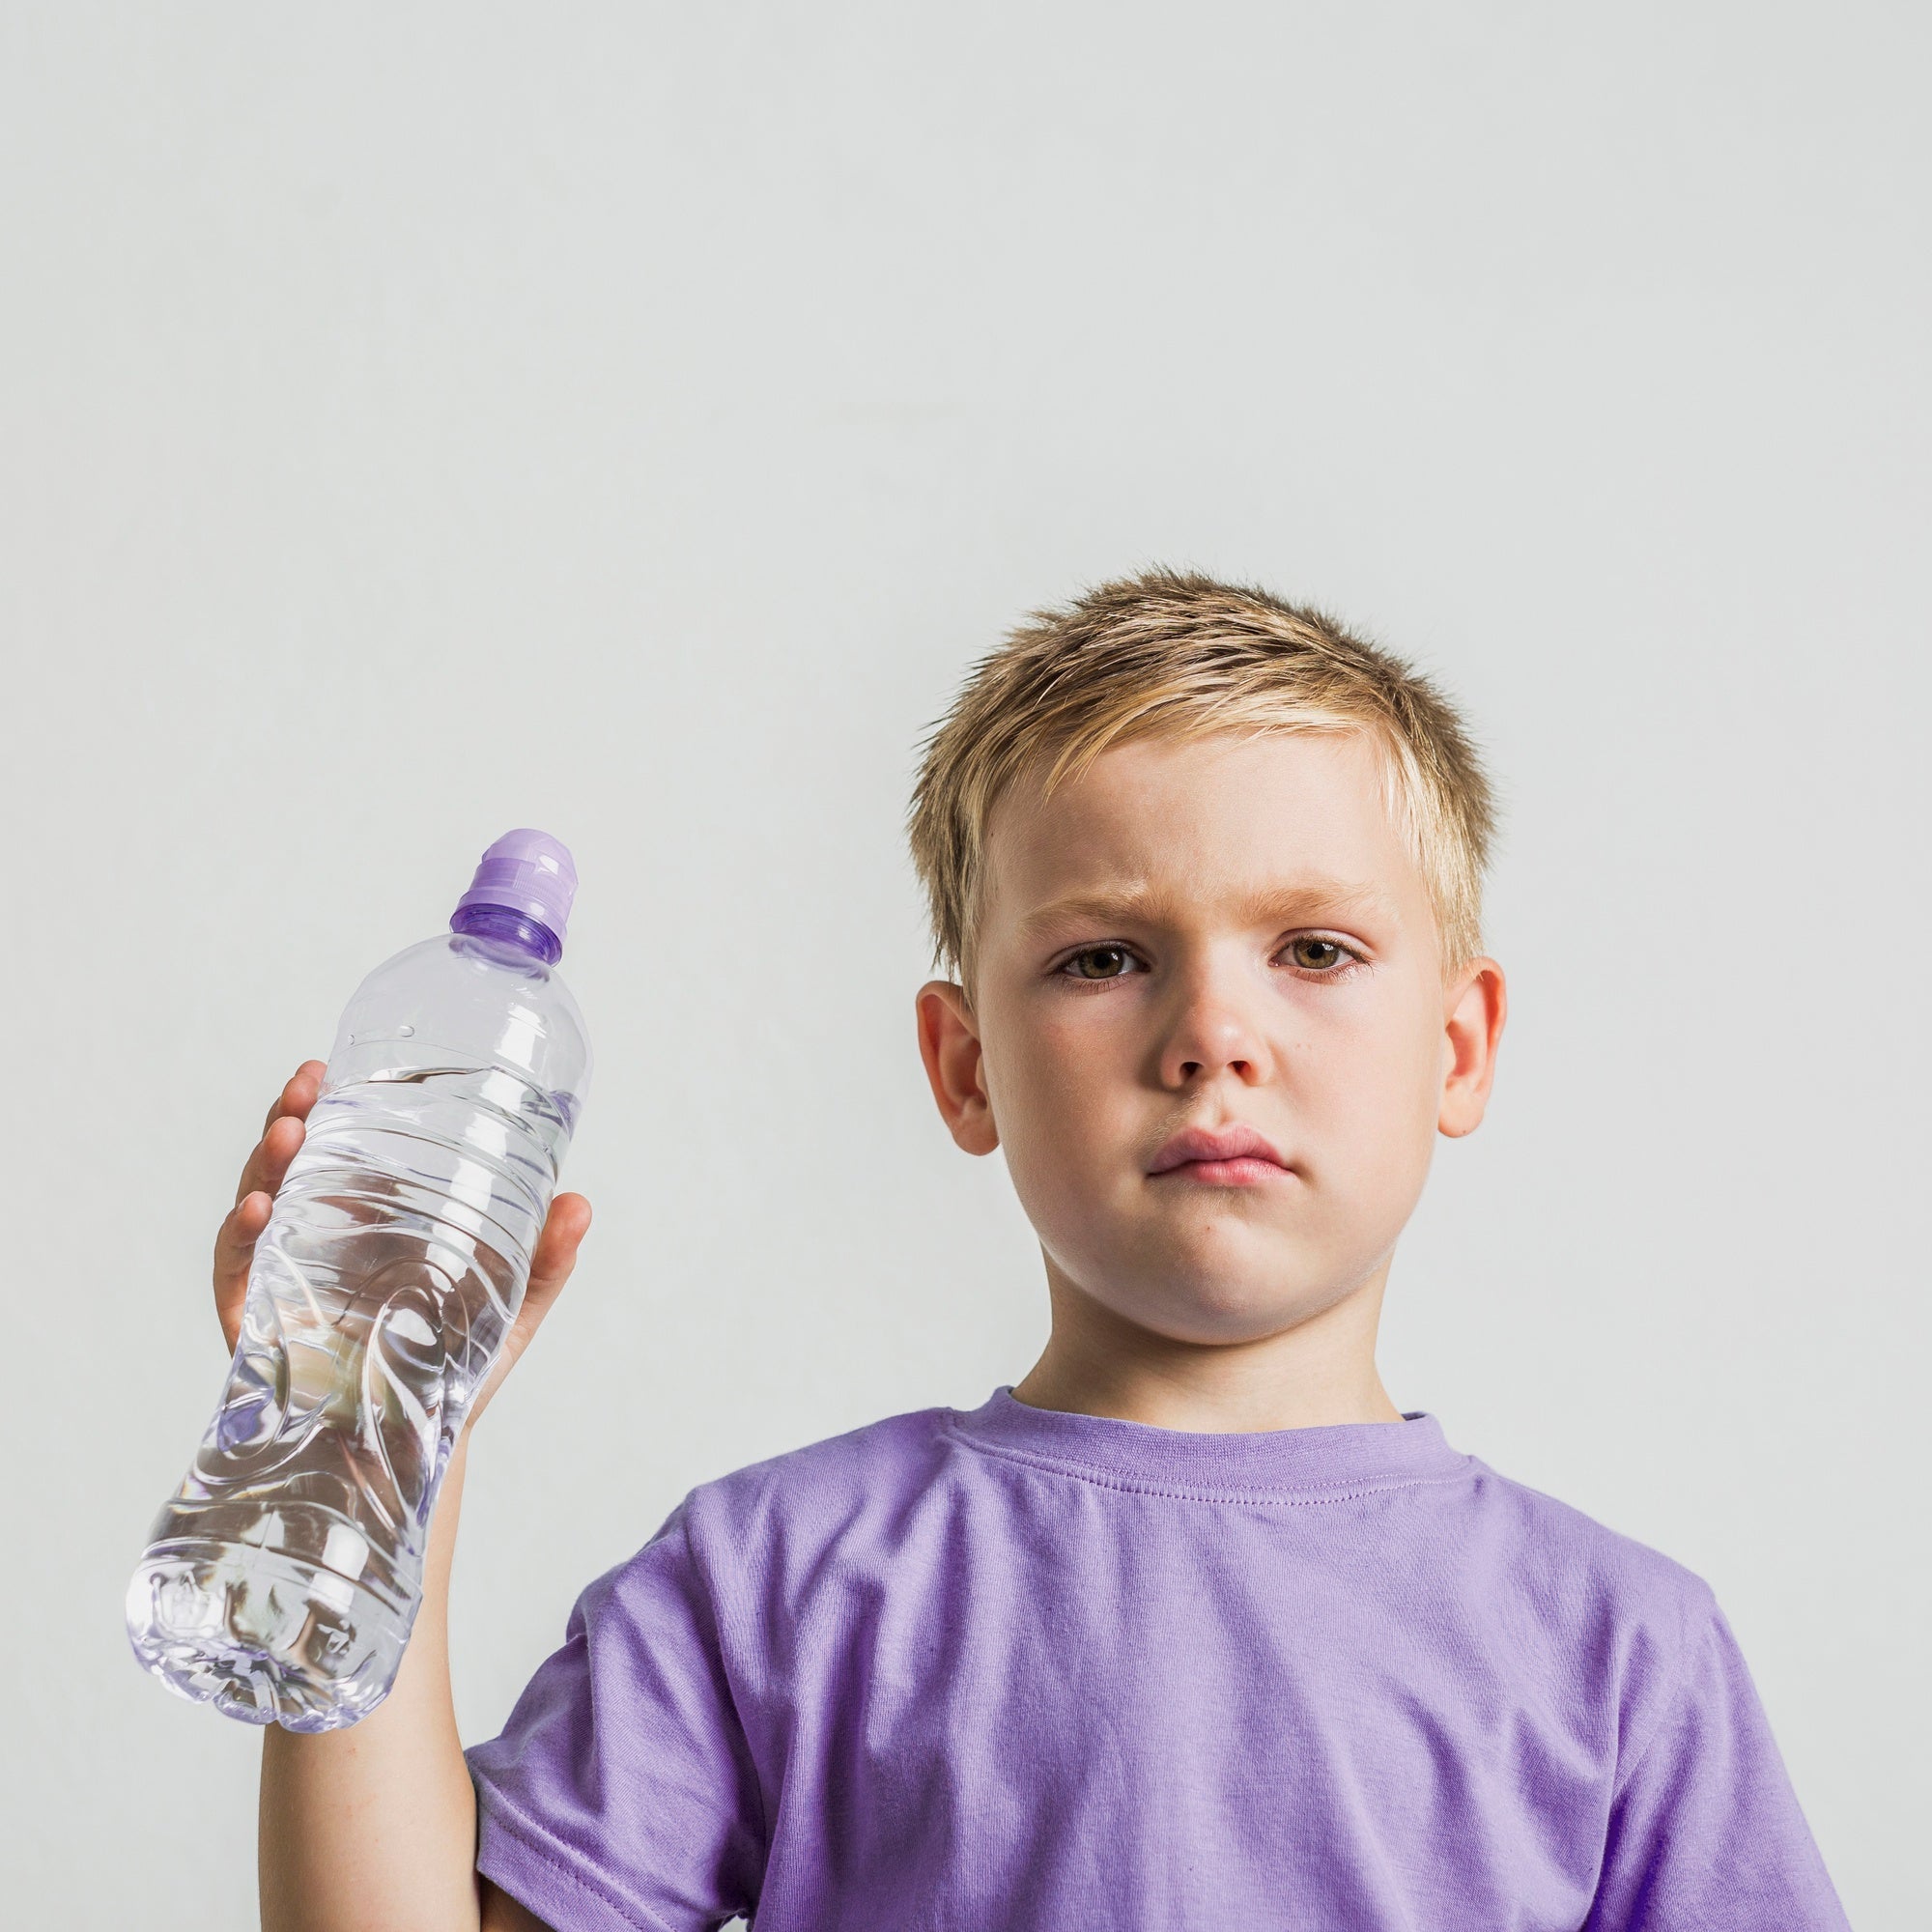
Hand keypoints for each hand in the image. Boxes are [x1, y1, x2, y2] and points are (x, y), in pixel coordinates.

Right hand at [213, 1059, 593, 1435]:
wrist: (416, 1451)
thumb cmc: (457, 1369)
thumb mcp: (510, 1308)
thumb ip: (545, 1260)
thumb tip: (580, 1203)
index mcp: (370, 1222)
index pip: (336, 1149)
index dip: (325, 1107)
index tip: (325, 1070)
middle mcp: (319, 1240)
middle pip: (290, 1165)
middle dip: (288, 1119)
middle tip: (304, 1086)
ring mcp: (282, 1278)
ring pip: (256, 1204)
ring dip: (263, 1164)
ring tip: (286, 1134)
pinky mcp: (256, 1324)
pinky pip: (236, 1274)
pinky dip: (238, 1238)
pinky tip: (258, 1212)